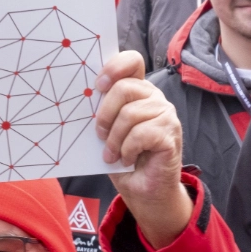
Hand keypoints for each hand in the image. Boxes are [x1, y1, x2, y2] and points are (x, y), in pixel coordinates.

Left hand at [94, 50, 191, 247]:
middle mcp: (154, 97)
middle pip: (124, 88)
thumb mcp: (106, 130)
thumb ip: (101, 111)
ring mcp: (166, 114)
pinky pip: (141, 134)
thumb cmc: (122, 157)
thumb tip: (80, 97)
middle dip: (105, 114)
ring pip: (130, 114)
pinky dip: (128, 150)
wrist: (143, 190)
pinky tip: (127, 159)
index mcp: (138, 91)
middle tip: (99, 135)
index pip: (132, 61)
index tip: (98, 85)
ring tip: (113, 154)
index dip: (114, 67)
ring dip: (115, 139)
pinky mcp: (171, 134)